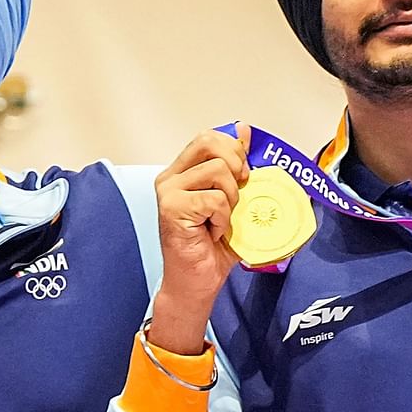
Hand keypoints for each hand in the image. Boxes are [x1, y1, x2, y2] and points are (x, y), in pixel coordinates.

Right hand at [150, 124, 249, 353]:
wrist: (198, 282)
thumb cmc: (213, 246)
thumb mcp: (233, 199)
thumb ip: (236, 165)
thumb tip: (243, 129)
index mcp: (181, 172)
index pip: (209, 138)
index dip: (234, 151)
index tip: (243, 177)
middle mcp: (170, 178)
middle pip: (210, 143)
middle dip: (235, 166)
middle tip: (236, 196)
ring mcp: (168, 193)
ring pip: (218, 171)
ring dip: (231, 199)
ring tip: (221, 220)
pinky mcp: (172, 209)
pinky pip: (215, 199)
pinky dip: (223, 218)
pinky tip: (213, 232)